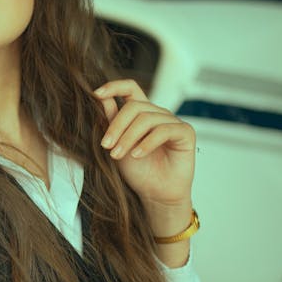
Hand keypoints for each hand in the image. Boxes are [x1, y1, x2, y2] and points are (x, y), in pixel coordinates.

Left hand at [93, 79, 195, 207]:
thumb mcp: (117, 145)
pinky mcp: (185, 133)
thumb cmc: (138, 172)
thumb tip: (99, 97)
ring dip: (128, 138)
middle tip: (105, 146)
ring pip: (146, 119)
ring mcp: (172, 122)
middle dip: (116, 125)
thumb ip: (110, 121)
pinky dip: (147, 143)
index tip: (96, 94)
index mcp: (141, 113)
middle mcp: (157, 114)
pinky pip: (164, 130)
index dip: (114, 86)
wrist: (156, 195)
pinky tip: (137, 156)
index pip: (130, 88)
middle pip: (134, 106)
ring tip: (117, 155)